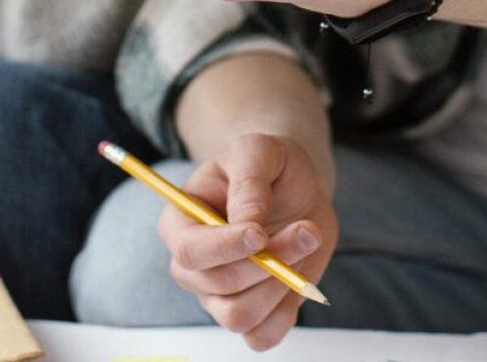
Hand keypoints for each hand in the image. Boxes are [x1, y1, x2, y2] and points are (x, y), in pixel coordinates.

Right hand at [159, 134, 337, 350]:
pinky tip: (298, 275)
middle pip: (219, 286)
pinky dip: (286, 311)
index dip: (225, 247)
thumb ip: (249, 182)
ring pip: (240, 316)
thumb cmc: (268, 165)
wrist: (296, 186)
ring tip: (304, 241)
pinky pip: (261, 336)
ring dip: (282, 283)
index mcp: (180, 221)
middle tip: (306, 229)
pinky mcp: (249, 313)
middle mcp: (192, 265)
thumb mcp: (258, 150)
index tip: (261, 232)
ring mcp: (217, 295)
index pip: (189, 251)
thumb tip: (248, 224)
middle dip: (269, 261)